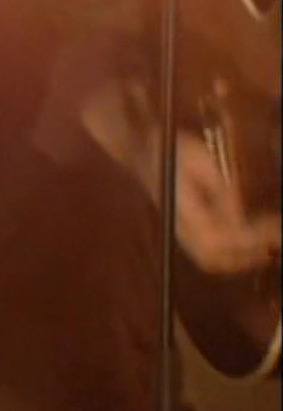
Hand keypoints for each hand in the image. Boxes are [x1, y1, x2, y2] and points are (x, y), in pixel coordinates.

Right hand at [86, 83, 281, 273]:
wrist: (141, 151)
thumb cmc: (173, 151)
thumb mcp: (202, 161)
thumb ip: (222, 191)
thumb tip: (241, 218)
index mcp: (183, 210)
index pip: (218, 238)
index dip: (248, 240)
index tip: (274, 230)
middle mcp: (179, 226)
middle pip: (213, 257)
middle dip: (246, 256)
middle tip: (275, 242)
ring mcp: (179, 229)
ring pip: (209, 259)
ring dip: (239, 258)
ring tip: (266, 246)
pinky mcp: (183, 228)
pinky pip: (207, 250)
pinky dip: (231, 251)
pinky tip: (248, 239)